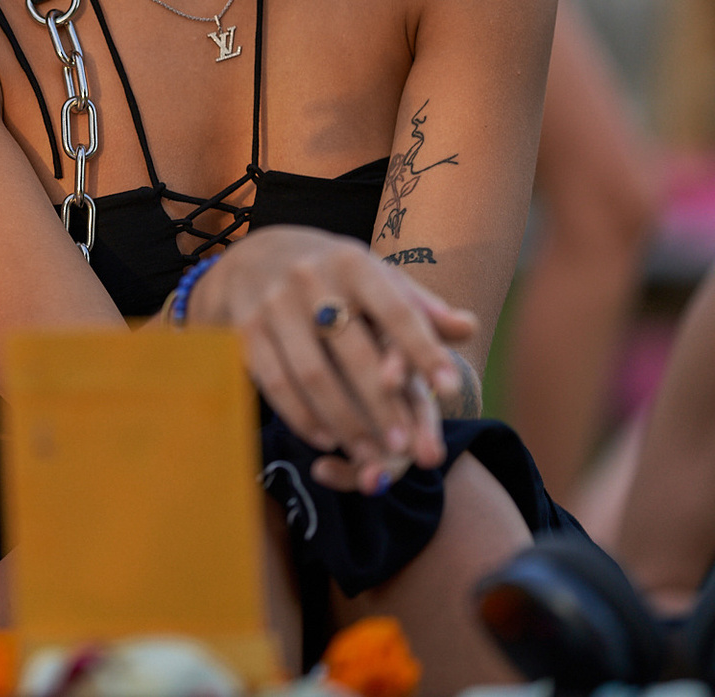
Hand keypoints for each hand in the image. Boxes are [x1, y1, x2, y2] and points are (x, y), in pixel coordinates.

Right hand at [190, 225, 476, 492]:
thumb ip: (420, 307)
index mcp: (353, 262)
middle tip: (404, 448)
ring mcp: (273, 304)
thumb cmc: (334, 277)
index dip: (424, 351)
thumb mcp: (376, 278)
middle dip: (380, 404)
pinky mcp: (245, 330)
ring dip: (342, 420)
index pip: (396, 310)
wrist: (254, 258)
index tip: (452, 391)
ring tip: (369, 456)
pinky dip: (302, 416)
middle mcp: (310, 278)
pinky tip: (326, 440)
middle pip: (352, 351)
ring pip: (310, 374)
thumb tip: (469, 328)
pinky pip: (275, 382)